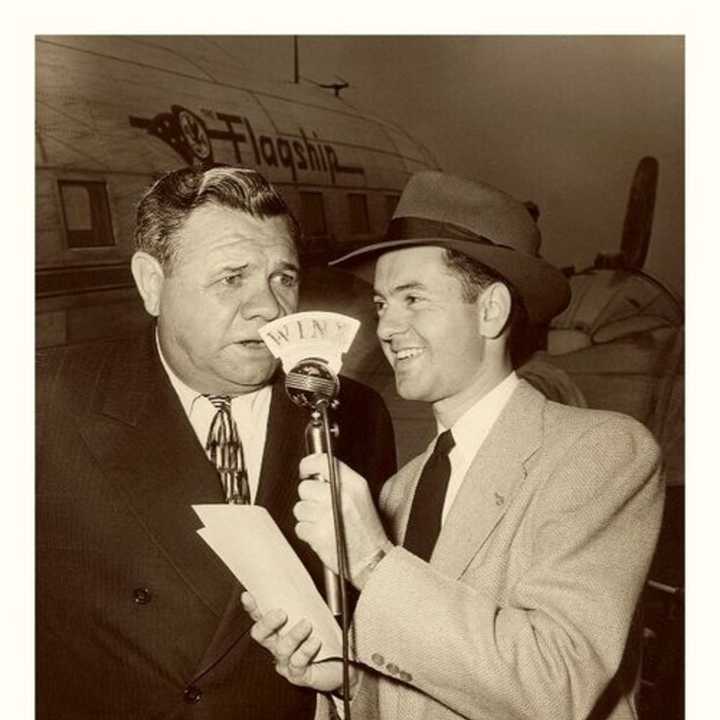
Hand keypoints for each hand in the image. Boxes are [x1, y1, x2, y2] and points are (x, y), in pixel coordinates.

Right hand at [241, 591, 350, 692]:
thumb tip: (308, 575)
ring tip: (306, 624)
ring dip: (294, 635)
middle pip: (261, 635)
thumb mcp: (315, 614)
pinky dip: (306, 651)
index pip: (259, 616)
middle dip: (268, 623)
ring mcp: (286, 661)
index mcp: (278, 629)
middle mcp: (277, 645)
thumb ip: (306, 599)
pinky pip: (297, 663)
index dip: (252, 607)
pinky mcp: (298, 674)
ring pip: (281, 648)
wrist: (341, 663)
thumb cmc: (325, 637)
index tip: (249, 595)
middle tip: (281, 613)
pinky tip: (315, 642)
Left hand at [295, 454, 390, 588]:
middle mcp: (340, 496)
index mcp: (353, 484)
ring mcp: (328, 515)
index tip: (305, 471)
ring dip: (308, 518)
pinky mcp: (318, 533)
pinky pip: (300, 528)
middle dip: (309, 499)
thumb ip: (340, 481)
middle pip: (305, 487)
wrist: (373, 559)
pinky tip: (323, 535)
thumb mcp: (361, 496)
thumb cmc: (367, 530)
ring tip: (325, 524)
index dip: (307, 465)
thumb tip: (314, 473)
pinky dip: (308, 533)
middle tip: (322, 509)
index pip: (321, 462)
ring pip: (299, 508)